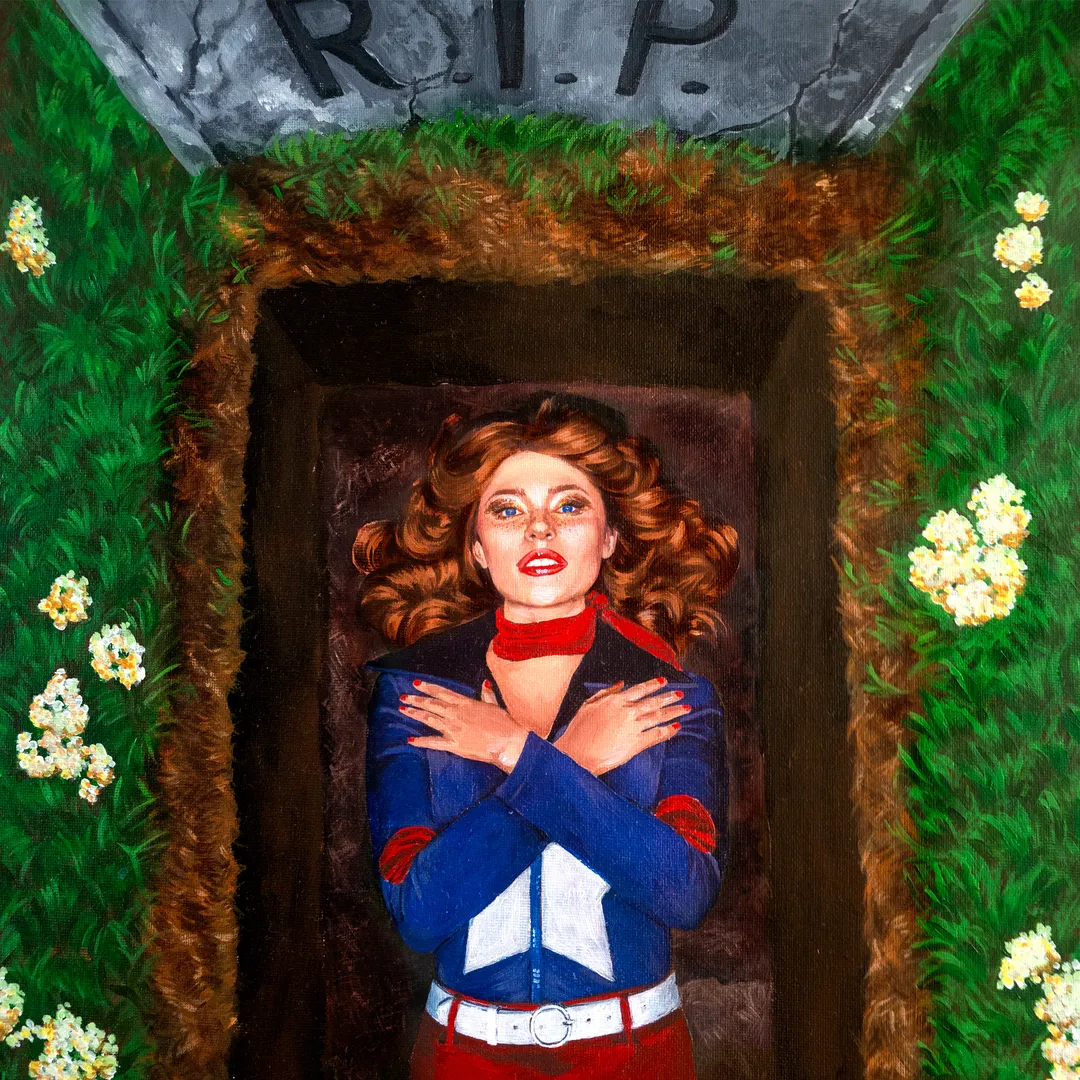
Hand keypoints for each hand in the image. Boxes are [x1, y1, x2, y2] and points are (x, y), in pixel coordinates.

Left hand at [399, 680, 527, 772]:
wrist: (508, 742)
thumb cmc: (505, 723)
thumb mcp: (495, 705)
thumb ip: (486, 695)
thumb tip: (484, 684)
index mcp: (465, 703)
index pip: (442, 692)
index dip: (428, 687)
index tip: (416, 683)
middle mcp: (455, 714)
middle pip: (431, 704)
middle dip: (416, 700)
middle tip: (404, 696)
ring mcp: (453, 729)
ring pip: (429, 719)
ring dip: (415, 714)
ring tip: (403, 709)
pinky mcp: (454, 745)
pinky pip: (433, 742)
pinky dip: (421, 741)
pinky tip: (410, 740)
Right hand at [554, 678, 688, 775]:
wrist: (577, 754)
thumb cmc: (578, 731)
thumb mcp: (587, 705)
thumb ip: (605, 693)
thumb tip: (621, 684)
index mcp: (615, 700)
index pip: (640, 689)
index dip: (654, 685)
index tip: (665, 681)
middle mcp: (627, 711)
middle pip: (653, 702)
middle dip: (668, 697)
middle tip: (680, 694)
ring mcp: (633, 727)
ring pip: (658, 717)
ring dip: (673, 712)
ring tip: (685, 708)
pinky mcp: (636, 743)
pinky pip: (656, 735)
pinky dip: (668, 731)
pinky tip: (677, 727)